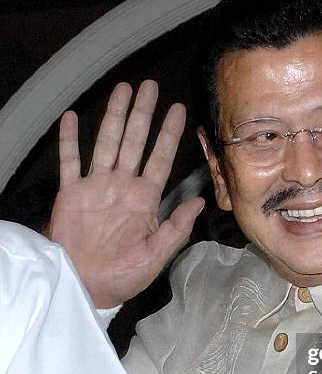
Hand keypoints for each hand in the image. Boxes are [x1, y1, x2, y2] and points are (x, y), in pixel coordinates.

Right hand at [48, 80, 203, 308]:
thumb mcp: (157, 254)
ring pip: (106, 143)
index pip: (161, 159)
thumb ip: (176, 227)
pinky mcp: (71, 194)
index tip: (179, 110)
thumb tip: (200, 201)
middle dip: (143, 114)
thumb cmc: (124, 276)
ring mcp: (96, 187)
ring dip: (113, 116)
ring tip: (121, 89)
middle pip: (134, 142)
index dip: (169, 134)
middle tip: (150, 86)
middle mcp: (122, 187)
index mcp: (144, 199)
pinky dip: (69, 141)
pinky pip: (69, 162)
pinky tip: (70, 118)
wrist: (87, 286)